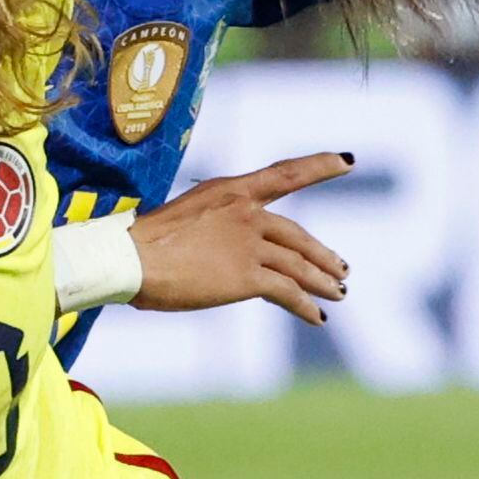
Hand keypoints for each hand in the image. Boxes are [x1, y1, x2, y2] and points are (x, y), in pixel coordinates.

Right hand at [132, 155, 354, 321]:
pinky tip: (318, 316)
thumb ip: (211, 229)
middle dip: (322, 255)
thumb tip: (215, 252)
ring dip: (322, 282)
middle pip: (297, 236)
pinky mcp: (247, 277)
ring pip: (299, 265)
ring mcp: (249, 244)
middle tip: (341, 269)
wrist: (131, 258)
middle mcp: (247, 213)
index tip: (346, 161)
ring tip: (338, 294)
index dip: (320, 166)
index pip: (285, 174)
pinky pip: (288, 292)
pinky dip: (306, 306)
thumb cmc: (142, 243)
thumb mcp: (184, 219)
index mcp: (230, 190)